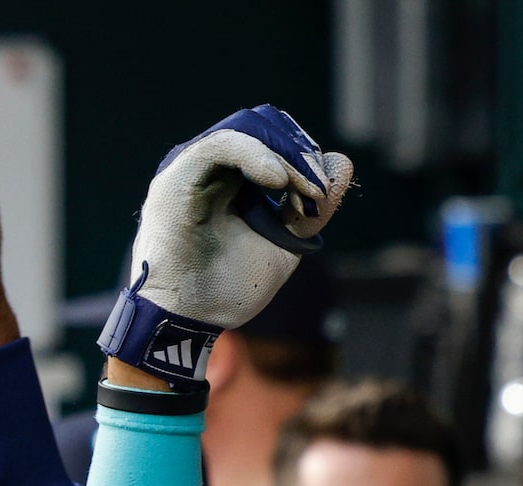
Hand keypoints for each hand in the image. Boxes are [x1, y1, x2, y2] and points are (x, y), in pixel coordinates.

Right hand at [125, 106, 351, 329]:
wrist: (192, 321)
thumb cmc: (227, 287)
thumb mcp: (285, 244)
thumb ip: (312, 208)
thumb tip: (344, 164)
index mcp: (229, 177)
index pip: (272, 141)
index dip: (303, 158)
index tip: (323, 194)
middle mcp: (208, 166)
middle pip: (262, 128)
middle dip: (298, 153)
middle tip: (318, 188)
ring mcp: (191, 168)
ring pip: (245, 131)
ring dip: (284, 156)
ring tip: (305, 188)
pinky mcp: (178, 177)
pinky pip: (221, 147)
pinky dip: (255, 156)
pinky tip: (278, 180)